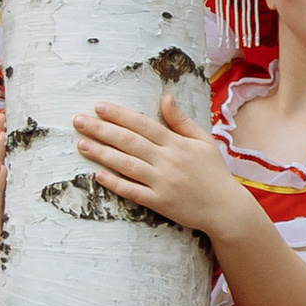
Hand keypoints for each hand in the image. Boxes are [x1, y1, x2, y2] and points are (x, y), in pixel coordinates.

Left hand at [74, 93, 252, 240]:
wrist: (226, 208)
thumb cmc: (214, 173)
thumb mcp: (203, 141)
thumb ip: (181, 121)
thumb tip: (165, 97)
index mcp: (178, 144)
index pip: (143, 124)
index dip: (120, 115)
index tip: (99, 106)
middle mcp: (168, 161)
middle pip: (129, 142)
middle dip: (102, 130)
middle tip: (79, 121)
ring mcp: (163, 183)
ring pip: (127, 165)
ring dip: (102, 154)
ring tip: (82, 144)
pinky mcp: (160, 202)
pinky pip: (133, 191)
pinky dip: (115, 183)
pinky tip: (98, 174)